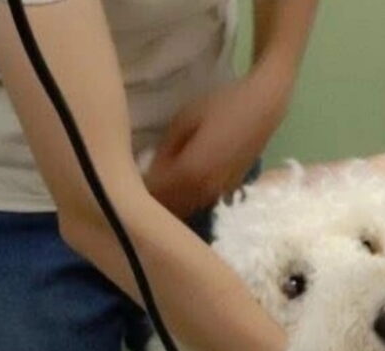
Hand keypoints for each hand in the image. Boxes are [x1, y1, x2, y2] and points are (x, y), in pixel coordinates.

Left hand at [145, 64, 293, 217]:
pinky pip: (199, 204)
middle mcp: (204, 190)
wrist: (264, 108)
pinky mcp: (228, 192)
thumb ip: (164, 150)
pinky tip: (175, 190)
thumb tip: (152, 169)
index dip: (133, 192)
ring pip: (184, 210)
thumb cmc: (222, 106)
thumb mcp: (183, 120)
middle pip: (168, 209)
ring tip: (151, 192)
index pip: (153, 194)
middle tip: (131, 191)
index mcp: (190, 173)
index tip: (120, 184)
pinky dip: (184, 202)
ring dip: (167, 206)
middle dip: (149, 203)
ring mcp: (218, 194)